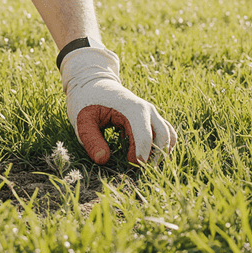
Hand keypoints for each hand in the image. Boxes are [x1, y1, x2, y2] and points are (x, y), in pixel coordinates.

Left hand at [61, 41, 175, 163]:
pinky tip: (145, 156)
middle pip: (163, 136)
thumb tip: (103, 160)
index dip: (142, 154)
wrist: (92, 82)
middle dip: (155, 156)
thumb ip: (91, 140)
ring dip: (162, 153)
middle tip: (139, 170)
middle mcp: (146, 109)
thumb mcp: (83, 121)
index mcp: (132, 108)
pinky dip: (161, 146)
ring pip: (168, 135)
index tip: (133, 166)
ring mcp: (151, 112)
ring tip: (144, 166)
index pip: (144, 135)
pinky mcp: (150, 116)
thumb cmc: (86, 101)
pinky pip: (165, 132)